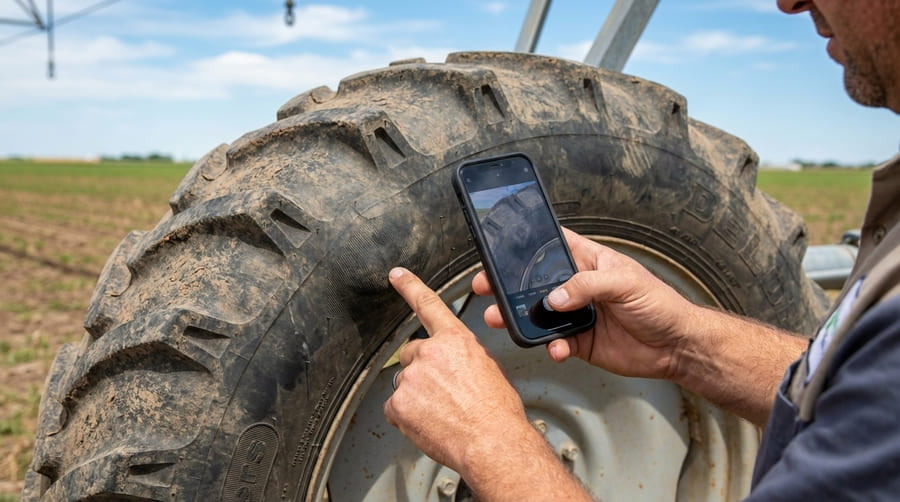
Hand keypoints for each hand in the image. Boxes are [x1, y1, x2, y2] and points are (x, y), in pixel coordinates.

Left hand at [383, 267, 531, 474]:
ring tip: (442, 413)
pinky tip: (429, 423)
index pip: (428, 305)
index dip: (409, 287)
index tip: (396, 275)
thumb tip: (452, 362)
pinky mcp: (398, 403)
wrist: (493, 442)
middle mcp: (430, 353)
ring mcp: (412, 377)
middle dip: (422, 371)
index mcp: (456, 340)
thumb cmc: (498, 412)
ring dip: (416, 395)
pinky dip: (407, 417)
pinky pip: (395, 408)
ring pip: (404, 383)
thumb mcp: (488, 369)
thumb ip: (462, 356)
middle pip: (412, 354)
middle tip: (442, 394)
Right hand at [473, 229, 696, 380]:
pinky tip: (555, 349)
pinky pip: (555, 343)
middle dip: (509, 285)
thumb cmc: (660, 304)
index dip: (527, 244)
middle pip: (535, 282)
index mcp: (589, 261)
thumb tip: (556, 298)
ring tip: (501, 320)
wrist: (677, 347)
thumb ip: (588, 286)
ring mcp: (577, 314)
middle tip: (487, 288)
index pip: (552, 245)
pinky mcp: (580, 342)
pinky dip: (550, 347)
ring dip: (520, 318)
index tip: (500, 247)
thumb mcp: (626, 283)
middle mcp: (578, 286)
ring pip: (539, 314)